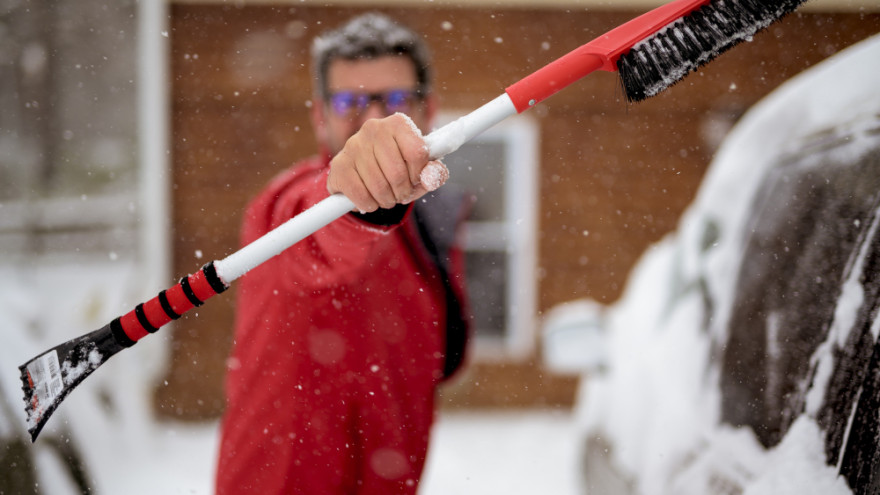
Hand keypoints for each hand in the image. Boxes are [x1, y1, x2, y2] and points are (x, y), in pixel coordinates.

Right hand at [327, 113, 447, 212]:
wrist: (362, 175)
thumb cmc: (397, 169)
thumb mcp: (419, 171)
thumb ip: (434, 173)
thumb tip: (432, 176)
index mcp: (398, 124)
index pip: (417, 153)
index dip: (418, 175)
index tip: (414, 179)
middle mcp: (374, 128)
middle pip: (397, 173)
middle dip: (402, 192)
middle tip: (399, 194)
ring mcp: (353, 144)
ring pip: (378, 187)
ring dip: (386, 200)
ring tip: (386, 197)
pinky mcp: (339, 164)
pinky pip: (360, 195)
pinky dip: (369, 204)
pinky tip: (369, 199)